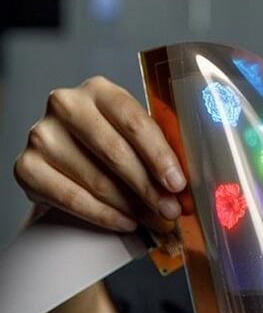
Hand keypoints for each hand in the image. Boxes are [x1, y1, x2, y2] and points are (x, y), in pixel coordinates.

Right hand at [13, 75, 186, 233]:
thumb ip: (158, 149)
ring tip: (155, 220)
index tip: (178, 184)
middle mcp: (66, 105)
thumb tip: (186, 187)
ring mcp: (42, 135)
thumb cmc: (111, 141)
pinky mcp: (26, 166)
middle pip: (116, 152)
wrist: (66, 156)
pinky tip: (126, 222)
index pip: (135, 123)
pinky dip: (103, 215)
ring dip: (132, 206)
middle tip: (171, 210)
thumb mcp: (134, 133)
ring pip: (97, 179)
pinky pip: (71, 198)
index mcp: (100, 90)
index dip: (160, 156)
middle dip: (149, 187)